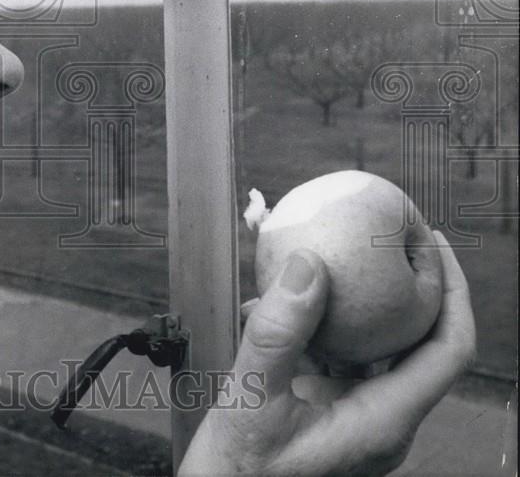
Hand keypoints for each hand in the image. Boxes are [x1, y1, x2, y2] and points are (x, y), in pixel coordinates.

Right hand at [179, 231, 475, 475]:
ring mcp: (358, 418)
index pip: (448, 350)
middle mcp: (382, 420)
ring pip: (377, 349)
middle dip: (410, 286)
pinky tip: (288, 302)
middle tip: (389, 238)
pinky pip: (342, 359)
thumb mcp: (251, 396)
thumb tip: (308, 266)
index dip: (453, 292)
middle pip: (420, 343)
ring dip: (360, 304)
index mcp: (384, 421)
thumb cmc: (237, 473)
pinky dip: (324, 326)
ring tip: (337, 259)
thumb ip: (279, 332)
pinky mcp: (331, 414)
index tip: (435, 245)